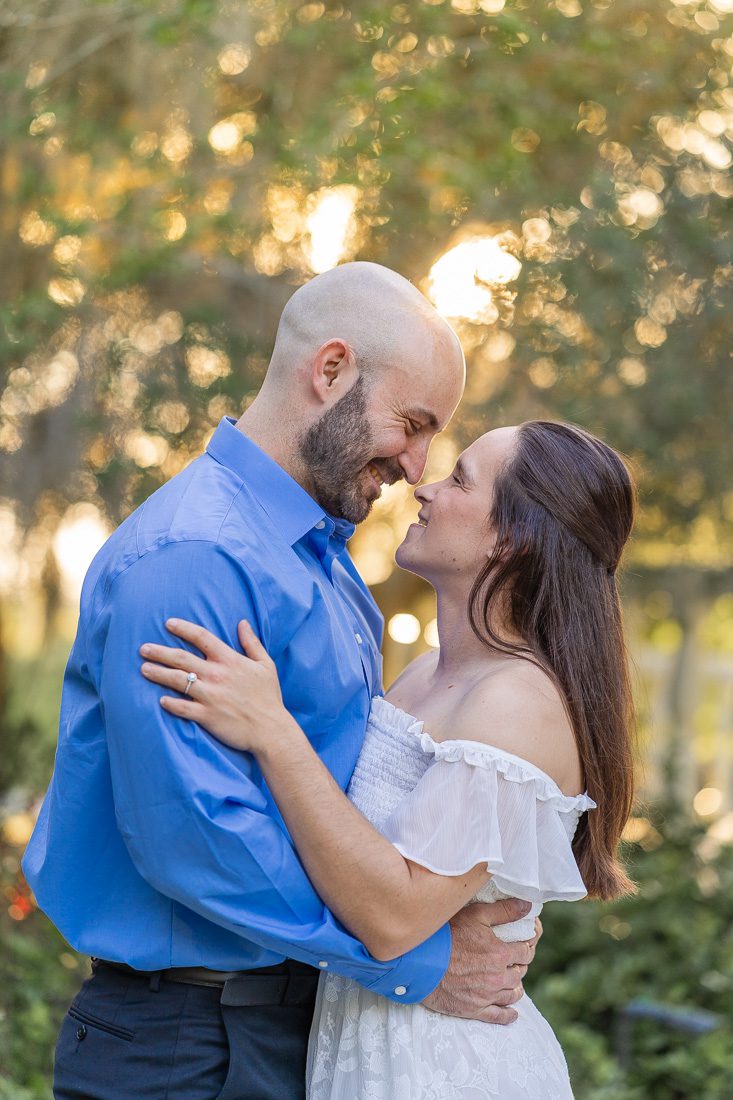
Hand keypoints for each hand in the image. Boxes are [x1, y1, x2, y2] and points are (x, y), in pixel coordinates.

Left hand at [140, 618, 297, 751]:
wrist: (272, 730)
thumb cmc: (269, 697)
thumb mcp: (265, 665)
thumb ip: (252, 642)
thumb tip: (242, 622)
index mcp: (230, 660)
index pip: (202, 637)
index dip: (184, 628)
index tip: (168, 623)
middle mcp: (217, 675)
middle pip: (182, 658)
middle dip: (160, 651)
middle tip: (143, 648)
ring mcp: (210, 696)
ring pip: (178, 680)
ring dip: (158, 674)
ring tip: (143, 669)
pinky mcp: (207, 716)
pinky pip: (182, 708)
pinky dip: (169, 703)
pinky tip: (160, 699)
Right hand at [423, 899, 539, 1024]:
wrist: (421, 962)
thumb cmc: (447, 935)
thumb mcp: (476, 914)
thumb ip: (504, 910)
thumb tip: (527, 906)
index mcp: (500, 954)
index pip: (525, 952)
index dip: (525, 947)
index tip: (521, 945)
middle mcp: (497, 977)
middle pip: (520, 973)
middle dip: (519, 966)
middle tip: (513, 961)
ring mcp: (487, 996)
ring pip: (512, 994)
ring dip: (515, 987)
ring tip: (512, 981)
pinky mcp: (474, 1009)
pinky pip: (499, 1016)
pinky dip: (508, 1015)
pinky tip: (512, 1012)